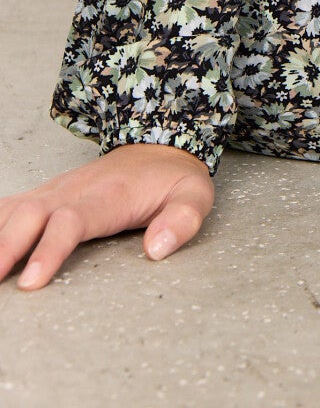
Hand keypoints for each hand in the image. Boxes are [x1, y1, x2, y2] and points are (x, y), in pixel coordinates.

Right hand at [0, 143, 214, 289]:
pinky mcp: (46, 194)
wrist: (158, 145)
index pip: (72, 221)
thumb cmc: (171, 178)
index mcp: (109, 195)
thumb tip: (157, 248)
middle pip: (32, 214)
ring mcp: (56, 190)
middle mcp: (74, 190)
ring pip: (15, 208)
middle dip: (6, 247)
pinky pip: (10, 206)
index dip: (49, 250)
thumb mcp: (195, 195)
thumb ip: (182, 220)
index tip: (32, 281)